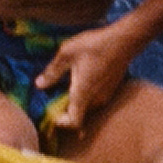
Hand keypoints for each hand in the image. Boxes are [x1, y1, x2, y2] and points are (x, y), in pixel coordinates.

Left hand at [36, 22, 133, 138]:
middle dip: (66, 110)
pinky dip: (86, 96)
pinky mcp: (111, 90)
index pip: (74, 122)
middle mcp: (95, 99)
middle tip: (54, 96)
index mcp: (83, 93)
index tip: (52, 112)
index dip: (61, 122)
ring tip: (67, 84)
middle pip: (79, 116)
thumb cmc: (94, 45)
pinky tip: (82, 78)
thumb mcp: (67, 53)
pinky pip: (95, 100)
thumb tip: (39, 85)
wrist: (124, 40)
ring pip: (87, 107)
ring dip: (76, 101)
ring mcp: (106, 96)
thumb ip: (53, 72)